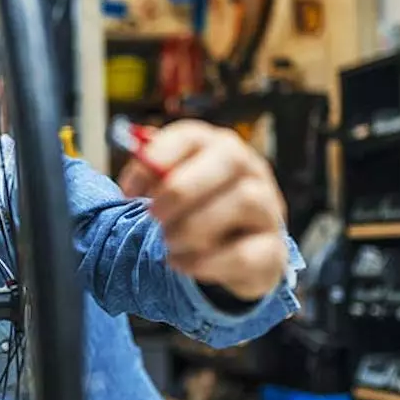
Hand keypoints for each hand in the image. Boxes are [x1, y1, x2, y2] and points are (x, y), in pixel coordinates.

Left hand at [119, 120, 287, 300]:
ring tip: (168, 242)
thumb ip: (154, 180)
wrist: (240, 255)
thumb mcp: (175, 191)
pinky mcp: (272, 251)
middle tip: (152, 216)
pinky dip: (205, 262)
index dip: (156, 159)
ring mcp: (268, 209)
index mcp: (220, 149)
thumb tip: (128, 185)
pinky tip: (180, 263)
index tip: (127, 191)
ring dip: (194, 226)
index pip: (193, 136)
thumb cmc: (200, 213)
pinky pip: (245, 253)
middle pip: (230, 159)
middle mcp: (251, 171)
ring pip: (244, 201)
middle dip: (182, 189)